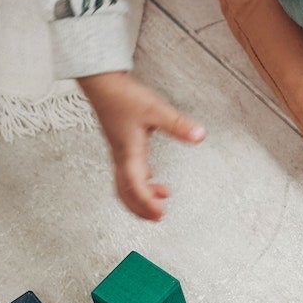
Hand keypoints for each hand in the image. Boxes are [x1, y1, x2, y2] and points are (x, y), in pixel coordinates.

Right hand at [78, 70, 205, 220]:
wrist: (103, 84)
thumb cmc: (122, 96)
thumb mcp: (155, 110)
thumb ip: (178, 124)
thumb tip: (199, 136)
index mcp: (128, 153)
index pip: (135, 186)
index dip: (146, 204)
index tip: (160, 214)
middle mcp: (121, 156)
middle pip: (126, 193)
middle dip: (140, 208)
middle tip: (157, 218)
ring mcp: (120, 152)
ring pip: (125, 184)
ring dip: (139, 197)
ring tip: (159, 201)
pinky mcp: (121, 145)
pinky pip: (127, 172)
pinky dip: (139, 182)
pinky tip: (151, 178)